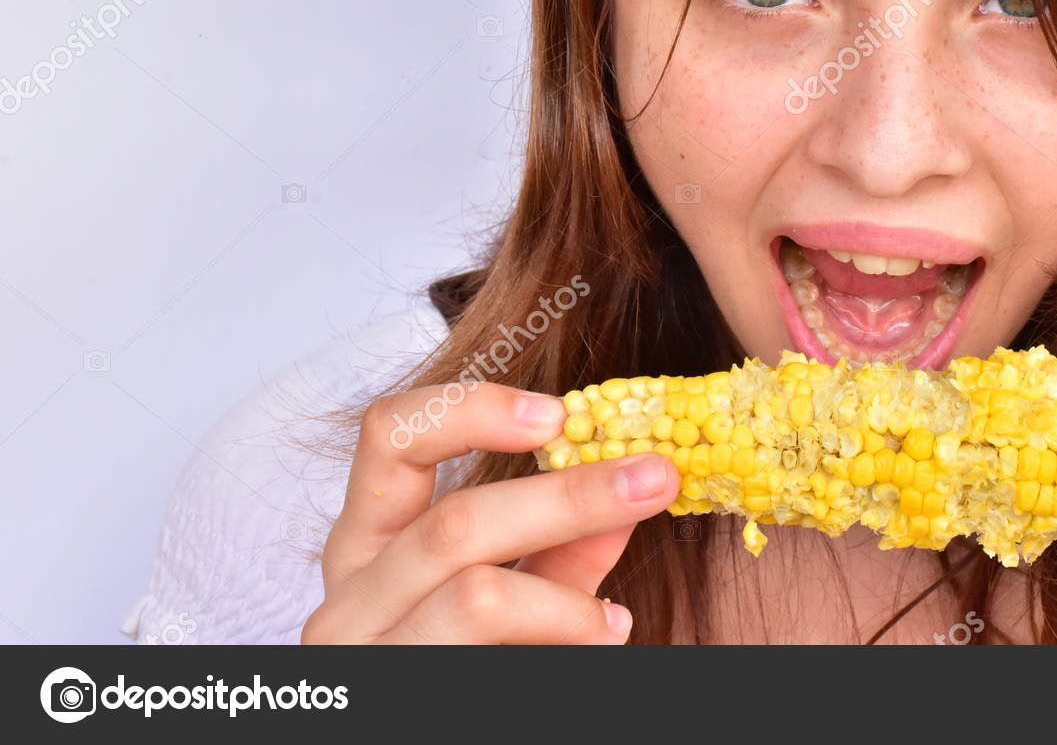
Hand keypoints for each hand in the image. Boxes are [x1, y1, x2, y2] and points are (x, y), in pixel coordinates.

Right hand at [301, 382, 678, 643]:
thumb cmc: (467, 671)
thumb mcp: (515, 601)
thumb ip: (559, 550)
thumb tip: (632, 486)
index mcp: (367, 545)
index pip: (389, 437)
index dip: (471, 410)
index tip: (558, 415)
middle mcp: (346, 597)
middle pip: (455, 521)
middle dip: (569, 497)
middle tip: (656, 479)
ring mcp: (359, 657)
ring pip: (475, 597)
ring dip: (567, 600)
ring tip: (617, 622)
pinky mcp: (385, 700)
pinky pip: (487, 656)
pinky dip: (558, 644)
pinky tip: (597, 645)